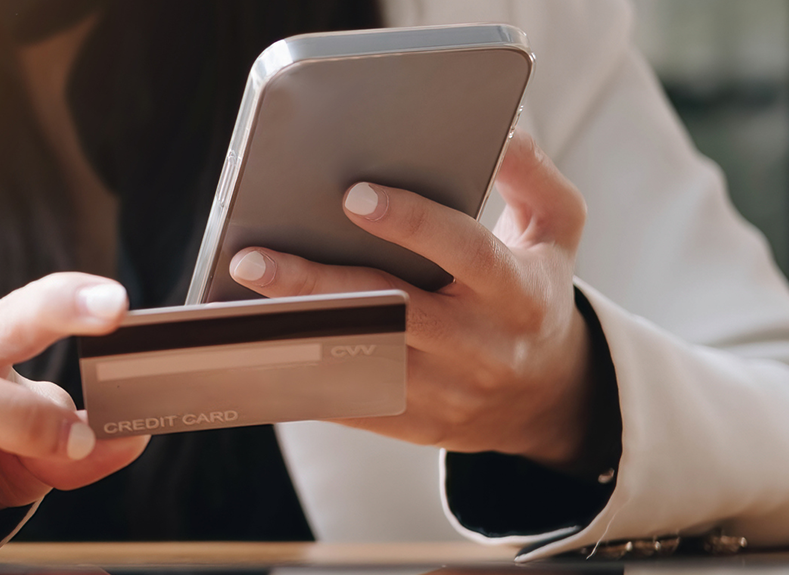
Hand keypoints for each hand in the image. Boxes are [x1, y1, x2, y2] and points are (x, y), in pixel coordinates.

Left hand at [227, 132, 608, 474]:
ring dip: (292, 335)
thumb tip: (502, 123)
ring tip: (233, 305)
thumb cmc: (533, 291)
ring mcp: (444, 391)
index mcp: (518, 291)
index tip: (352, 195)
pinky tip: (248, 349)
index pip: (465, 251)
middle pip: (391, 313)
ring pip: (357, 363)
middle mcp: (480, 345)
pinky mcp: (410, 421)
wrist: (545, 396)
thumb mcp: (556, 229)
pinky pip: (344, 403)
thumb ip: (528, 174)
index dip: (411, 222)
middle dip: (315, 286)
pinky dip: (294, 377)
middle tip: (250, 258)